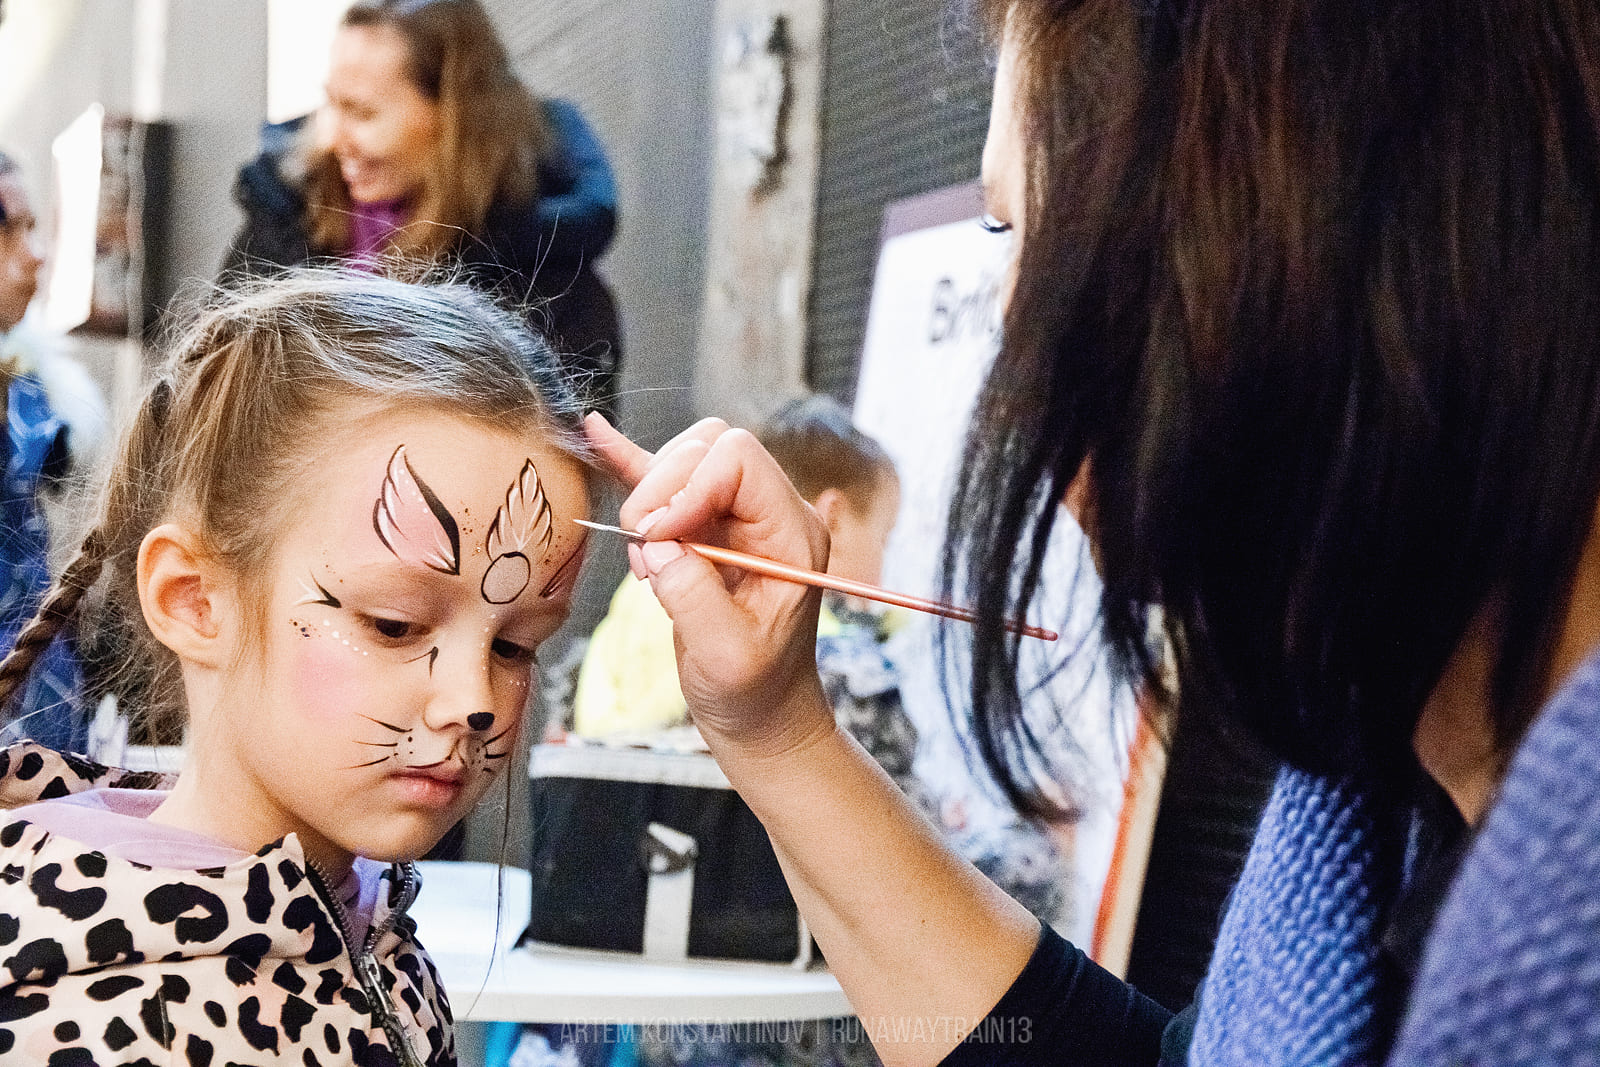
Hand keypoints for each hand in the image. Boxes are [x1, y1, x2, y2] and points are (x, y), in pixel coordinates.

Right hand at [584, 414, 834, 758]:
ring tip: (643, 555)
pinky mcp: (703, 527)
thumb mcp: (727, 656)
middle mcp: (769, 514)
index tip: (659, 540)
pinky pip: (667, 482)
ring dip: (649, 496)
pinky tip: (598, 435)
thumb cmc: (755, 690)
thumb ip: (694, 596)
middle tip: (643, 550)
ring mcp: (737, 517)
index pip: (738, 461)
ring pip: (685, 459)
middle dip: (663, 489)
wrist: (762, 713)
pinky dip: (633, 463)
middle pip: (709, 449)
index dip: (688, 487)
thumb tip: (658, 545)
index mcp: (793, 533)